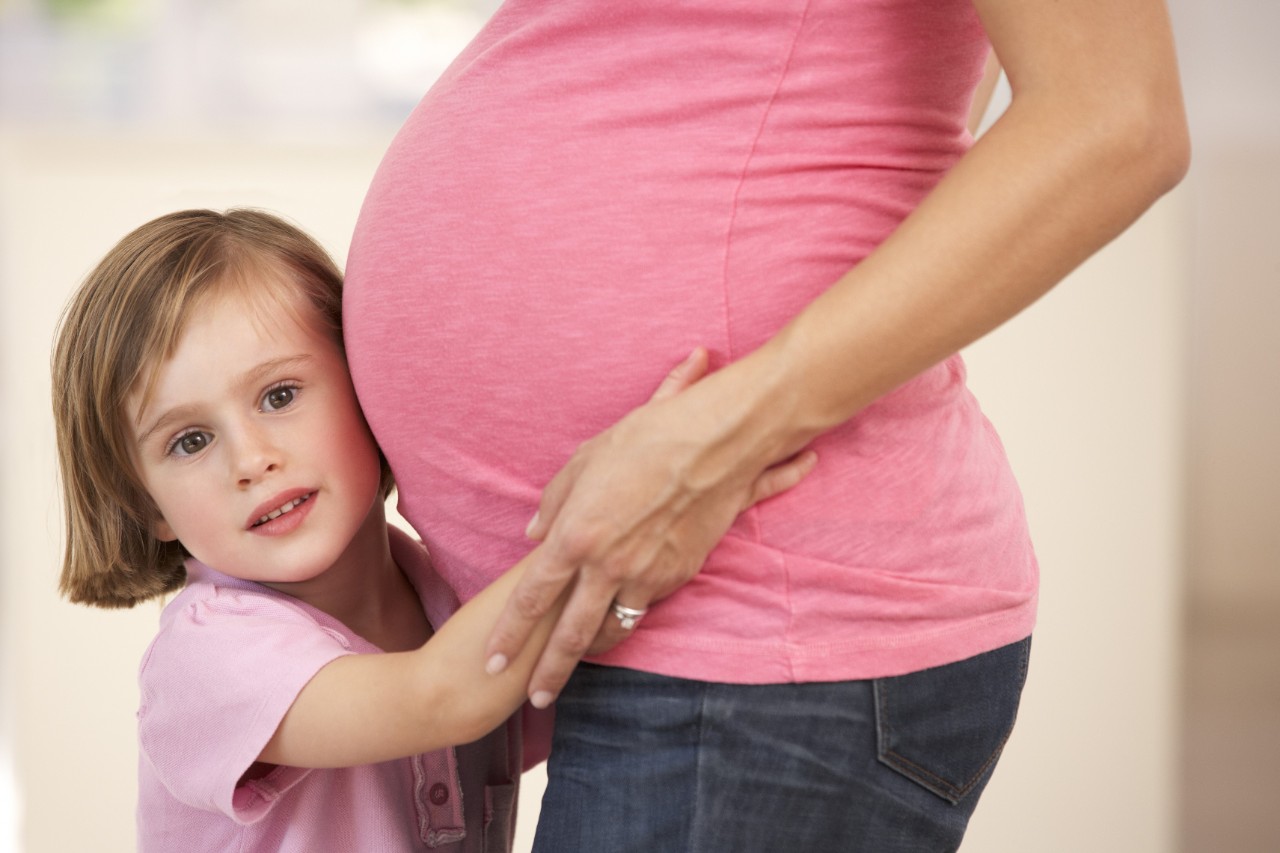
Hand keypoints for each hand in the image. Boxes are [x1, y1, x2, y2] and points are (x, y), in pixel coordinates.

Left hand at [484, 348, 815, 706]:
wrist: (715, 444)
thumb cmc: (645, 439)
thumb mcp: (585, 460)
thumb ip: (554, 502)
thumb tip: (534, 533)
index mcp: (576, 536)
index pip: (531, 599)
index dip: (509, 635)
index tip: (493, 661)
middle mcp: (608, 565)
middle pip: (569, 635)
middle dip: (548, 673)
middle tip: (534, 699)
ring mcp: (646, 575)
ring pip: (613, 628)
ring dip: (593, 649)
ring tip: (577, 663)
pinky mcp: (678, 575)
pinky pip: (646, 604)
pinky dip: (630, 612)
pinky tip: (621, 613)